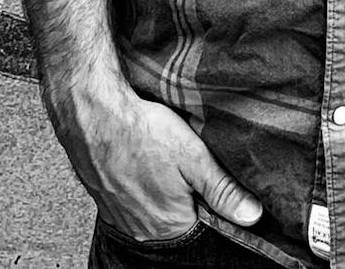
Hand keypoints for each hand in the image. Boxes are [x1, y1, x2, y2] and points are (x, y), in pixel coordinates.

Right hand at [48, 72, 262, 241]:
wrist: (93, 114)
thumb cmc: (141, 131)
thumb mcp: (193, 156)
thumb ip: (223, 190)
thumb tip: (252, 216)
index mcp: (170, 224)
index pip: (203, 221)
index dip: (209, 195)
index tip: (205, 171)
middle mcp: (143, 230)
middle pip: (178, 215)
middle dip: (185, 192)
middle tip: (182, 160)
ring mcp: (120, 217)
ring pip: (153, 207)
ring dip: (161, 187)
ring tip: (160, 158)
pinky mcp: (104, 200)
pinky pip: (130, 200)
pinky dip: (138, 183)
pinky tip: (141, 160)